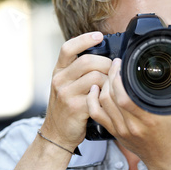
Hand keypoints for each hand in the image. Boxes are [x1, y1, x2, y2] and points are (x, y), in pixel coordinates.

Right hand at [41, 32, 111, 150]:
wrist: (57, 133)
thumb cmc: (67, 107)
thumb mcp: (66, 85)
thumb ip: (78, 72)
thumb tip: (105, 57)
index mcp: (58, 71)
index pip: (68, 48)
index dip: (84, 39)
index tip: (99, 36)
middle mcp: (59, 80)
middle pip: (87, 61)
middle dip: (106, 64)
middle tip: (113, 71)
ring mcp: (66, 93)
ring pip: (95, 77)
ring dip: (108, 81)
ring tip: (111, 86)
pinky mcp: (75, 107)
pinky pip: (97, 95)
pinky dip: (106, 95)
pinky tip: (107, 98)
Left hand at [87, 58, 170, 168]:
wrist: (166, 157)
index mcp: (149, 118)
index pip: (124, 96)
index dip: (118, 77)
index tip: (121, 63)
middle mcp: (133, 125)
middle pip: (110, 97)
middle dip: (110, 76)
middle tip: (114, 64)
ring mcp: (122, 130)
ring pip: (102, 104)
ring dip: (102, 86)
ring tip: (108, 74)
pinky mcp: (115, 133)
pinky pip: (96, 116)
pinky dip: (92, 101)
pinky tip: (94, 90)